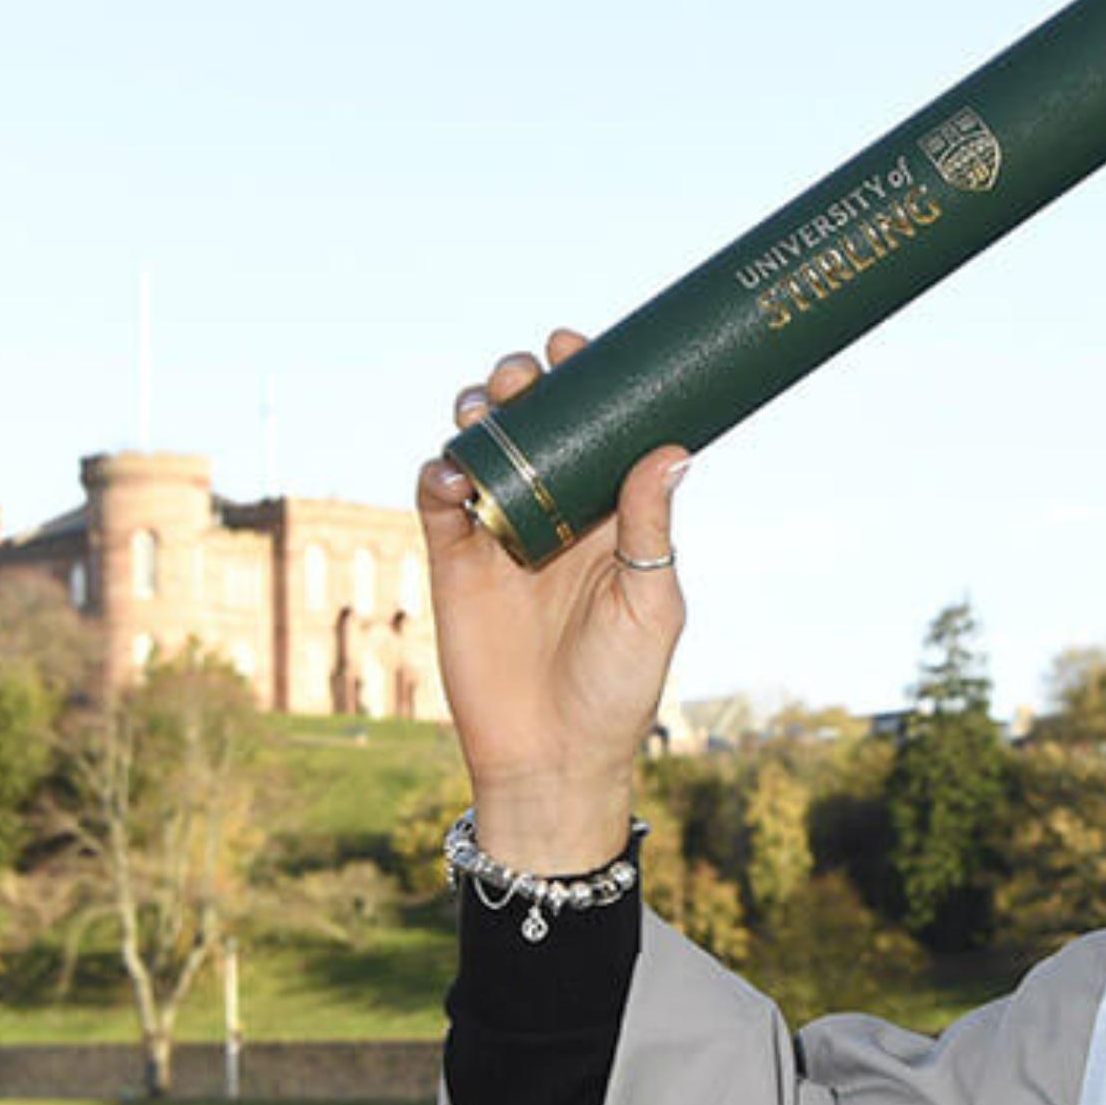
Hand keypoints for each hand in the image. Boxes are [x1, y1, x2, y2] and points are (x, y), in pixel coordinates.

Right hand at [414, 329, 689, 872]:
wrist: (553, 757)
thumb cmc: (618, 687)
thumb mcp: (650, 607)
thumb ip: (650, 529)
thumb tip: (669, 449)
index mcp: (611, 513)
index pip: (596, 428)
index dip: (586, 381)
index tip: (579, 347)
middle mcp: (553, 510)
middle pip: (532, 424)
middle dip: (523, 383)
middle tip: (527, 375)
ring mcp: (499, 531)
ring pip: (479, 447)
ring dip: (477, 413)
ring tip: (486, 407)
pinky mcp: (453, 560)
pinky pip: (436, 497)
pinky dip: (437, 472)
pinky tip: (452, 472)